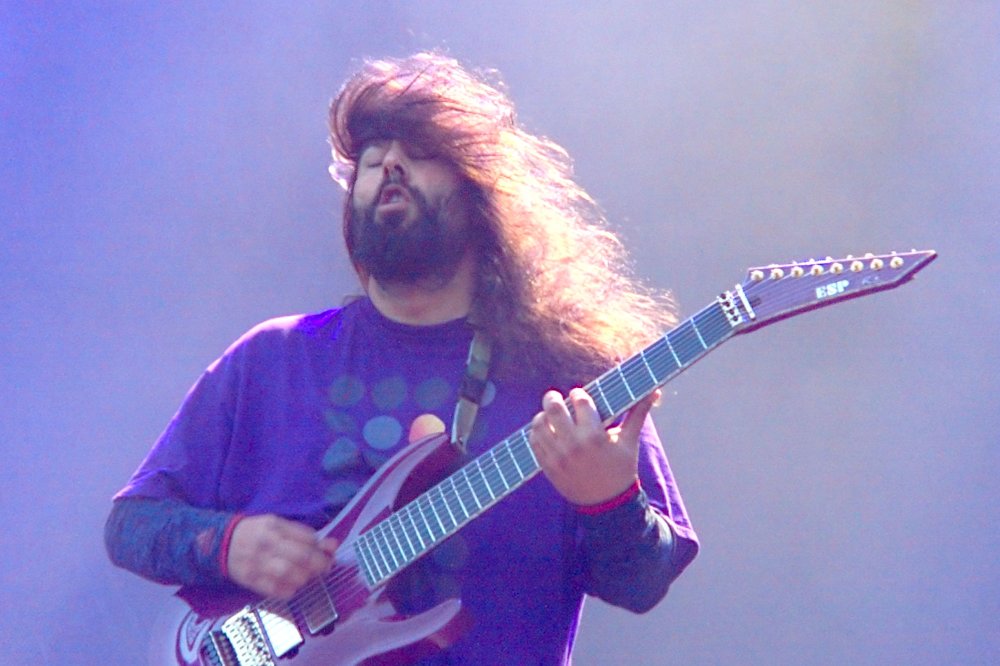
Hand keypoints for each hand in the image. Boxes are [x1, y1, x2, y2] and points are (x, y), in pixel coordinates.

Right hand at [226, 514, 337, 598]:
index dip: (321, 547)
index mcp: (274, 526)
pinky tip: (292, 586)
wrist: (221, 543)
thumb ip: (302, 534)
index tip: (327, 552)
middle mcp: (266, 543)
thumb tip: (331, 545)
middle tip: (325, 567)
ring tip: (307, 576)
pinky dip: (289, 590)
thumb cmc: (255, 532)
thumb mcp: (277, 525)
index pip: (306, 537)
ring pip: (289, 573)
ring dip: (305, 577)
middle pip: (301, 556)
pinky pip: (274, 589)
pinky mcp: (250, 580)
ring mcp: (257, 562)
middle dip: (319, 564)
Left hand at [529, 387, 658, 505]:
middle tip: (555, 396)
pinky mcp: (548, 467)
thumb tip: (654, 391)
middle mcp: (574, 446)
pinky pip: (534, 442)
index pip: (580, 402)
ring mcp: (558, 457)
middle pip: (554, 409)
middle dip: (553, 398)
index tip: (579, 395)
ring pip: (539, 424)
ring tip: (549, 414)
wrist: (608, 504)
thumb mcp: (629, 441)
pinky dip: (536, 432)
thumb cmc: (621, 469)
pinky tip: (545, 429)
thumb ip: (638, 413)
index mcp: (595, 437)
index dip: (578, 394)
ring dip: (543, 415)